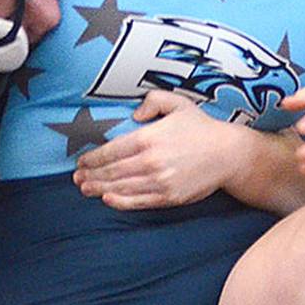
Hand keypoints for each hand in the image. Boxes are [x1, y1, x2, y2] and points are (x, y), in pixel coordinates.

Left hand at [73, 90, 228, 208]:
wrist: (228, 154)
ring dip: (100, 189)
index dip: (93, 158)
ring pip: (121, 188)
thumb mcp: (177, 103)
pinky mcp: (169, 197)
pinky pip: (139, 201)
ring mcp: (160, 181)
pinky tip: (107, 200)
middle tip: (77, 178)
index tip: (82, 160)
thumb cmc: (201, 127)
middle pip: (112, 171)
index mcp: (149, 137)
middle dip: (91, 175)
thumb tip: (135, 114)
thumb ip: (152, 101)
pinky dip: (120, 202)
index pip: (112, 150)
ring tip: (85, 189)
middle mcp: (151, 161)